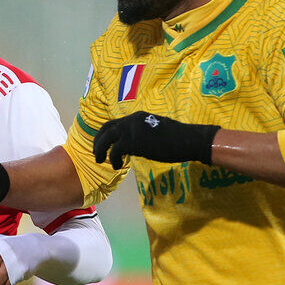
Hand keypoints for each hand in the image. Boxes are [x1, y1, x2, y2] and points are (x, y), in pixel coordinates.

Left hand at [93, 111, 219, 169]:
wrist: (188, 140)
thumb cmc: (177, 138)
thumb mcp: (155, 130)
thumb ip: (142, 133)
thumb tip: (134, 143)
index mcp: (136, 117)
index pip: (113, 123)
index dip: (105, 133)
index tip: (102, 143)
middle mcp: (131, 120)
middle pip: (105, 129)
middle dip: (98, 142)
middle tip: (97, 154)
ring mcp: (131, 130)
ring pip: (105, 139)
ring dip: (100, 151)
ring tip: (100, 161)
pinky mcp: (133, 142)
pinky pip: (114, 152)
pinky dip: (113, 160)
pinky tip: (118, 167)